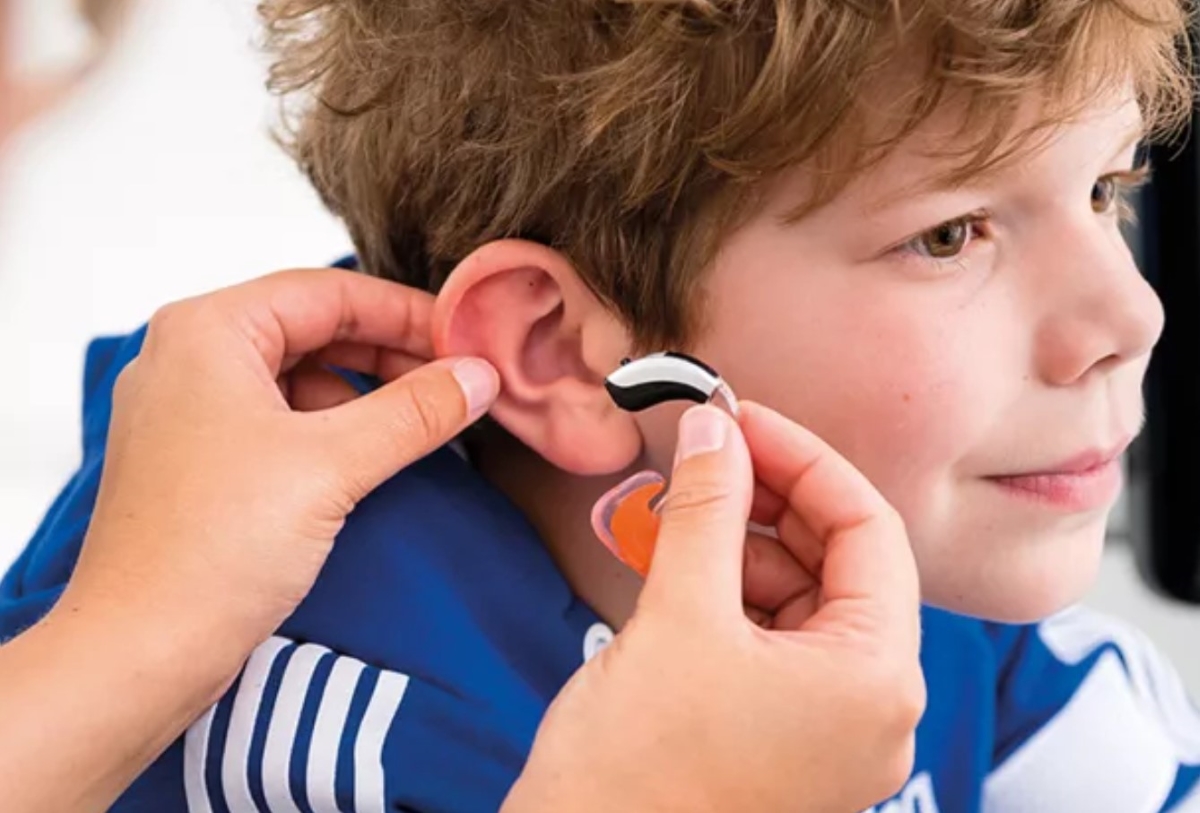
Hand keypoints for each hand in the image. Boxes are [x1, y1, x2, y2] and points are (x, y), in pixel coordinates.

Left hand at [58, 269, 498, 679]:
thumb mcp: (333, 465)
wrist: (139, 654)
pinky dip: (332, 428)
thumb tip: (479, 375)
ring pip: (298, 375)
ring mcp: (188, 410)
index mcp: (208, 330)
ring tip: (424, 422)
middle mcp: (188, 356)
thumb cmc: (214, 548)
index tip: (466, 340)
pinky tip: (374, 456)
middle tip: (456, 381)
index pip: (327, 291)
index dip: (407, 312)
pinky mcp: (197, 459)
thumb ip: (415, 411)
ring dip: (364, 393)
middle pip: (312, 328)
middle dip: (389, 352)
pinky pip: (279, 418)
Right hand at [504, 402, 924, 812]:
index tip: (741, 421)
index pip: (869, 530)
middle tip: (703, 458)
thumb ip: (707, 508)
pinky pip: (770, 644)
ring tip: (674, 517)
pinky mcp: (783, 743)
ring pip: (799, 603)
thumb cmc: (636, 773)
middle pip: (837, 565)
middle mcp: (872, 708)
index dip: (804, 460)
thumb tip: (716, 429)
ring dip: (738, 548)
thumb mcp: (678, 616)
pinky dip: (726, 598)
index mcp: (877, 678)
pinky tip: (675, 568)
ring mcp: (829, 733)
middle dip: (766, 503)